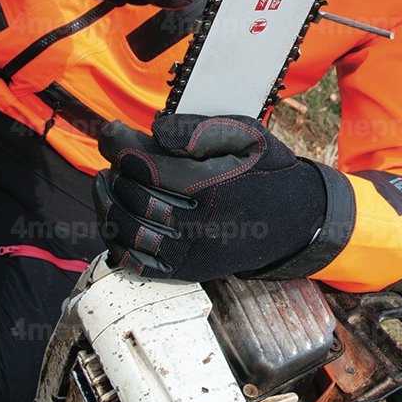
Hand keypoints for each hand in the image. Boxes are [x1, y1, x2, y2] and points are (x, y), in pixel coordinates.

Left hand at [92, 114, 327, 281]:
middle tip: (114, 155)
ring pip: (128, 231)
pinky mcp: (187, 272)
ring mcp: (190, 253)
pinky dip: (116, 241)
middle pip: (133, 195)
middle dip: (116, 170)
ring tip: (105, 182)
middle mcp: (198, 223)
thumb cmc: (269, 171)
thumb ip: (202, 129)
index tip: (112, 132)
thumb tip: (156, 130)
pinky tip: (114, 218)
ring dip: (107, 203)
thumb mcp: (249, 135)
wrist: (296, 219)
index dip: (119, 144)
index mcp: (212, 185)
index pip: (146, 164)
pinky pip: (137, 264)